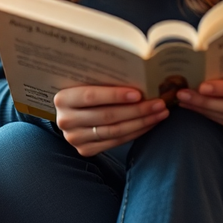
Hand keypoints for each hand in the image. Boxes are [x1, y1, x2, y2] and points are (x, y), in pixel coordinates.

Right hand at [53, 86, 168, 156]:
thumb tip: (137, 73)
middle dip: (137, 110)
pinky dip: (135, 132)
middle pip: (106, 116)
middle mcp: (65, 120)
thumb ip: (102, 79)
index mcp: (62, 99)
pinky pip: (116, 142)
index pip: (90, 96)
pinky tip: (149, 124)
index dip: (115, 95)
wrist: (71, 113)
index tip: (138, 93)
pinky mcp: (85, 150)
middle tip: (159, 103)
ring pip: (114, 131)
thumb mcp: (85, 82)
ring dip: (141, 122)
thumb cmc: (84, 91)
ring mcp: (75, 138)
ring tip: (160, 113)